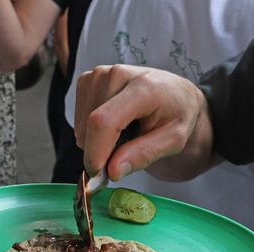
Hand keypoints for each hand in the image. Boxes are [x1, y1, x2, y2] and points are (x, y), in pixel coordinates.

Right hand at [73, 65, 214, 180]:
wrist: (174, 94)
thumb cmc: (176, 116)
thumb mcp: (174, 141)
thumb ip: (143, 155)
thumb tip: (111, 171)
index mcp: (144, 88)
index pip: (105, 121)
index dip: (95, 151)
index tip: (98, 175)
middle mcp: (117, 74)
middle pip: (90, 125)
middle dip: (100, 150)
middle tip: (125, 153)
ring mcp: (99, 74)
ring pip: (82, 126)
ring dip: (96, 141)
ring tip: (123, 133)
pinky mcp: (88, 79)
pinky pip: (78, 119)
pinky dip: (90, 131)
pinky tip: (112, 124)